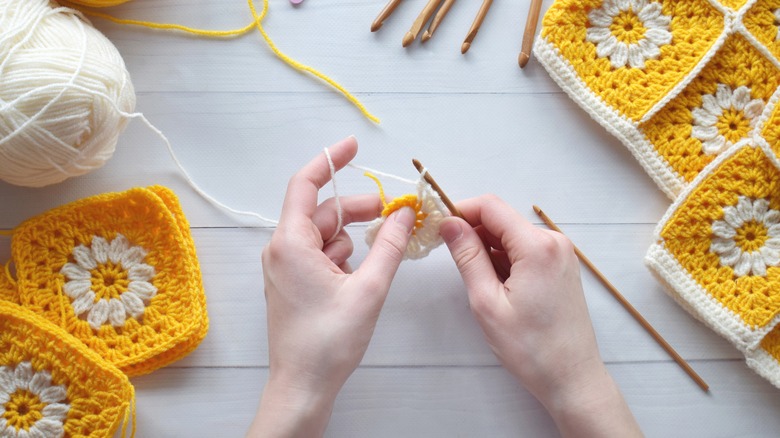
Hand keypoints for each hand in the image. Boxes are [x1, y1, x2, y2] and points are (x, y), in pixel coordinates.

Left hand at [248, 136, 415, 436]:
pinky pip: (319, 254)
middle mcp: (281, 249)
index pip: (305, 184)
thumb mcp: (369, 289)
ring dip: (353, 235)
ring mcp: (285, 267)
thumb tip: (406, 214)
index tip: (354, 145)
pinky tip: (362, 273)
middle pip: (322, 211)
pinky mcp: (291, 282)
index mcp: (291, 243)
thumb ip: (390, 246)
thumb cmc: (329, 342)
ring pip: (323, 234)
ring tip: (381, 251)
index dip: (330, 160)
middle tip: (394, 213)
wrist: (303, 385)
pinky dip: (343, 254)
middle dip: (357, 208)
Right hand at [439, 195, 640, 436]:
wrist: (571, 377)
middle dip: (472, 231)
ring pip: (512, 235)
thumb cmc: (531, 348)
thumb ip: (467, 257)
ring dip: (488, 248)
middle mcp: (553, 242)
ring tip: (476, 282)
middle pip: (502, 219)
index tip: (438, 225)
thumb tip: (449, 224)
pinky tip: (495, 285)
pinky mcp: (560, 266)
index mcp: (537, 247)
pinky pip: (524, 249)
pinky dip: (504, 259)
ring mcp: (560, 254)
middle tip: (450, 256)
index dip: (460, 210)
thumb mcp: (487, 302)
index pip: (491, 207)